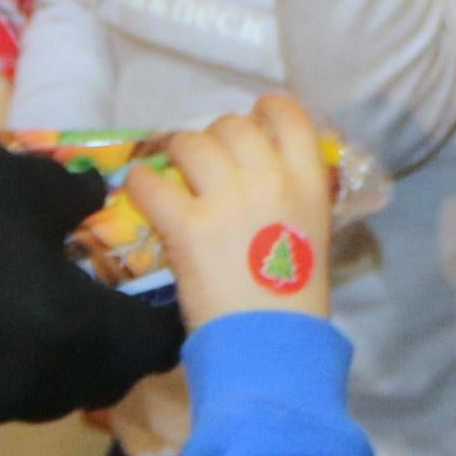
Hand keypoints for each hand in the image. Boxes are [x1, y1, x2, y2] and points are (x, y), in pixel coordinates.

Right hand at [0, 146, 181, 444]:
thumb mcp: (14, 180)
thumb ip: (71, 194)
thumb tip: (95, 198)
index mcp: (77, 331)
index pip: (155, 343)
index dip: (167, 317)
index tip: (162, 293)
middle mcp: (43, 387)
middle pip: (105, 376)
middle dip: (114, 340)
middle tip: (101, 297)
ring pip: (49, 391)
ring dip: (56, 356)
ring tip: (33, 310)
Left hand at [131, 94, 337, 326]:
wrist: (271, 345)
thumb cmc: (297, 298)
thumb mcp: (313, 232)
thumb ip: (294, 193)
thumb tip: (265, 168)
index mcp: (308, 183)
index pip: (288, 114)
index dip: (264, 110)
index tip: (252, 120)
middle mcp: (270, 180)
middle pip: (232, 125)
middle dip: (215, 138)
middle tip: (207, 164)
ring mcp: (227, 200)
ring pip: (191, 143)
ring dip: (179, 155)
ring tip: (176, 176)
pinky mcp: (187, 225)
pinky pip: (151, 183)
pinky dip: (141, 184)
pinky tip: (143, 192)